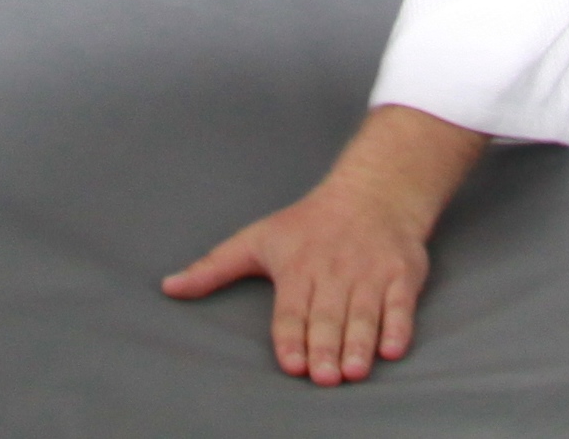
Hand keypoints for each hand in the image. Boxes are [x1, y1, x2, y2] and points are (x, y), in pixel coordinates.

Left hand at [161, 106, 484, 385]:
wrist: (372, 192)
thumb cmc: (308, 224)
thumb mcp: (257, 238)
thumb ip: (213, 268)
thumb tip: (168, 287)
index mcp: (297, 265)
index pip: (292, 308)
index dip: (292, 336)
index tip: (291, 363)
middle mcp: (333, 270)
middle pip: (327, 315)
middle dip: (324, 345)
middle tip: (323, 377)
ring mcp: (369, 273)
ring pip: (363, 313)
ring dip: (358, 342)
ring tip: (353, 371)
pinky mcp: (400, 275)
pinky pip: (401, 305)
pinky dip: (398, 327)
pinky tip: (392, 349)